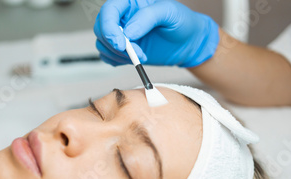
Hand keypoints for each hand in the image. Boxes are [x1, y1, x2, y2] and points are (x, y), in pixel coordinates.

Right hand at [94, 0, 218, 66]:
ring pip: (103, 43)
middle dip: (113, 43)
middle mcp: (123, 16)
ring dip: (117, 54)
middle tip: (133, 53)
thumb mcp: (170, 13)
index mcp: (131, 2)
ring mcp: (121, 33)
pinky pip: (108, 55)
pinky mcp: (123, 49)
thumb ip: (148, 17)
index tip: (121, 43)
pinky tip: (134, 59)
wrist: (189, 43)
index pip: (109, 10)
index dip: (110, 28)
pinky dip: (117, 60)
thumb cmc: (183, 23)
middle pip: (101, 27)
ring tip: (140, 56)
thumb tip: (128, 31)